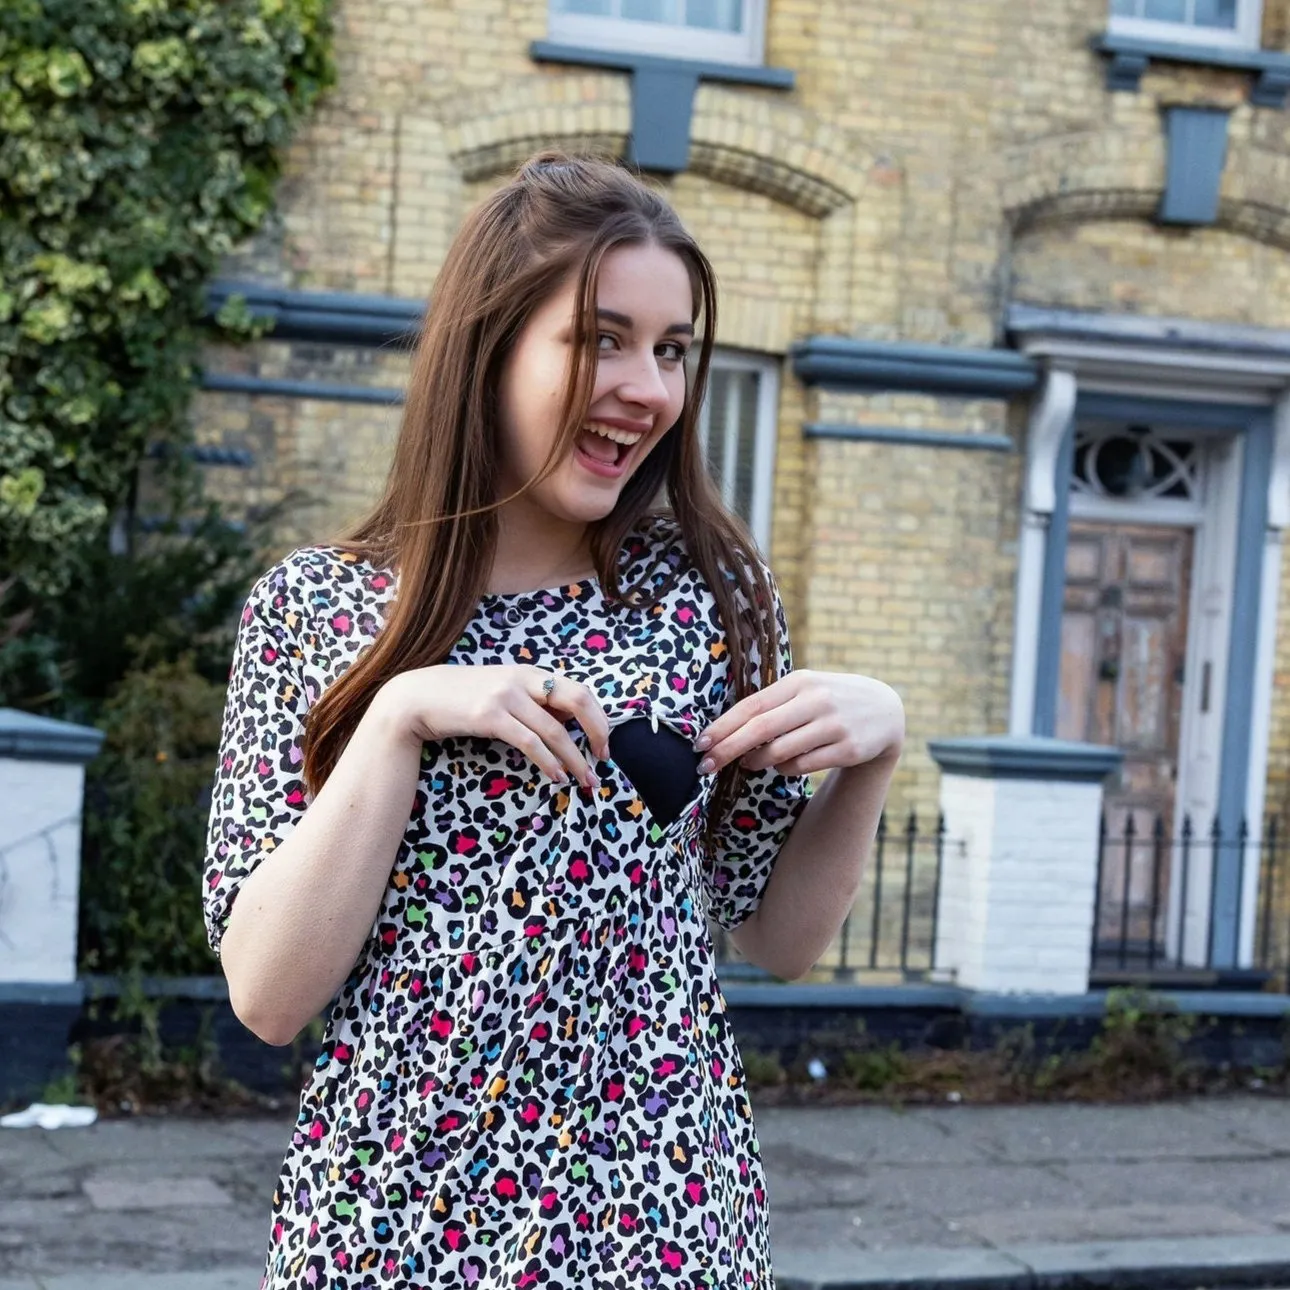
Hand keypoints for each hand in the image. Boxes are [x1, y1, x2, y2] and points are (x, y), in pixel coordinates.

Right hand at [370, 665, 609, 789]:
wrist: (417, 697)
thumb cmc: (462, 698)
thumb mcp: (503, 691)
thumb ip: (533, 702)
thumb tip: (565, 723)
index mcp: (530, 672)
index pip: (579, 690)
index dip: (598, 717)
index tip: (603, 743)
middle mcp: (522, 679)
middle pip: (577, 701)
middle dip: (597, 732)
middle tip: (602, 759)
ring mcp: (506, 696)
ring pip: (554, 729)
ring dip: (574, 758)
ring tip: (584, 779)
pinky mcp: (490, 716)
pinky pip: (530, 742)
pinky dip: (549, 762)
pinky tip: (556, 776)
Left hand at [694, 670, 903, 777]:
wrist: (886, 711)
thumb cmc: (830, 700)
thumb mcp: (806, 689)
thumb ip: (772, 704)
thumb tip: (726, 730)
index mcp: (800, 681)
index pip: (753, 705)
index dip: (723, 726)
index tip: (700, 743)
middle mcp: (817, 700)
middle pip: (761, 729)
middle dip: (728, 749)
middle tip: (705, 765)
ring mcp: (834, 725)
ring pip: (780, 751)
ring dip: (756, 761)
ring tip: (747, 763)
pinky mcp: (847, 749)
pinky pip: (802, 766)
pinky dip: (784, 769)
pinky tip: (781, 765)